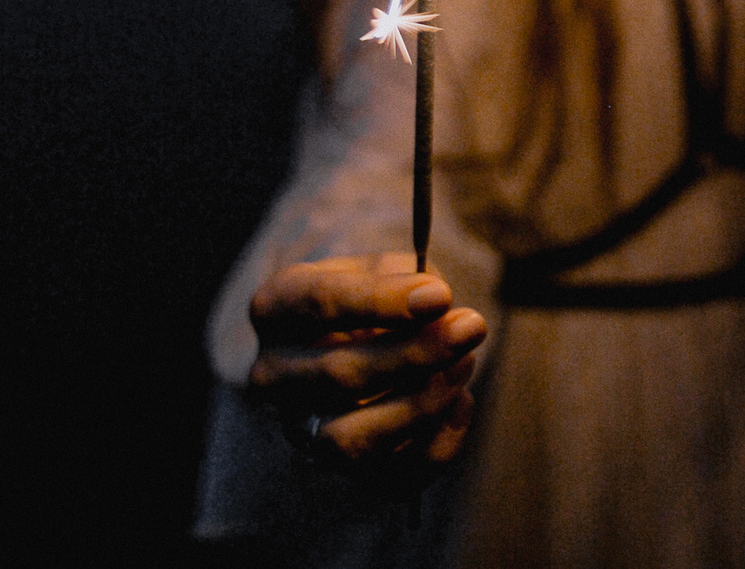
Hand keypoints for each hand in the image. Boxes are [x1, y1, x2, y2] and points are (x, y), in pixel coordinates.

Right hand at [247, 252, 485, 480]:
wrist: (357, 336)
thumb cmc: (373, 294)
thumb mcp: (384, 266)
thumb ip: (407, 278)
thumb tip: (438, 308)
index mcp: (276, 308)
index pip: (318, 303)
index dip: (381, 301)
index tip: (440, 295)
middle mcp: (273, 374)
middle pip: (338, 375)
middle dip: (414, 355)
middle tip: (471, 326)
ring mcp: (299, 429)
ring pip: (351, 440)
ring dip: (419, 407)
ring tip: (464, 364)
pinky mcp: (337, 469)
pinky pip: (386, 479)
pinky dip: (435, 444)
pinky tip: (460, 400)